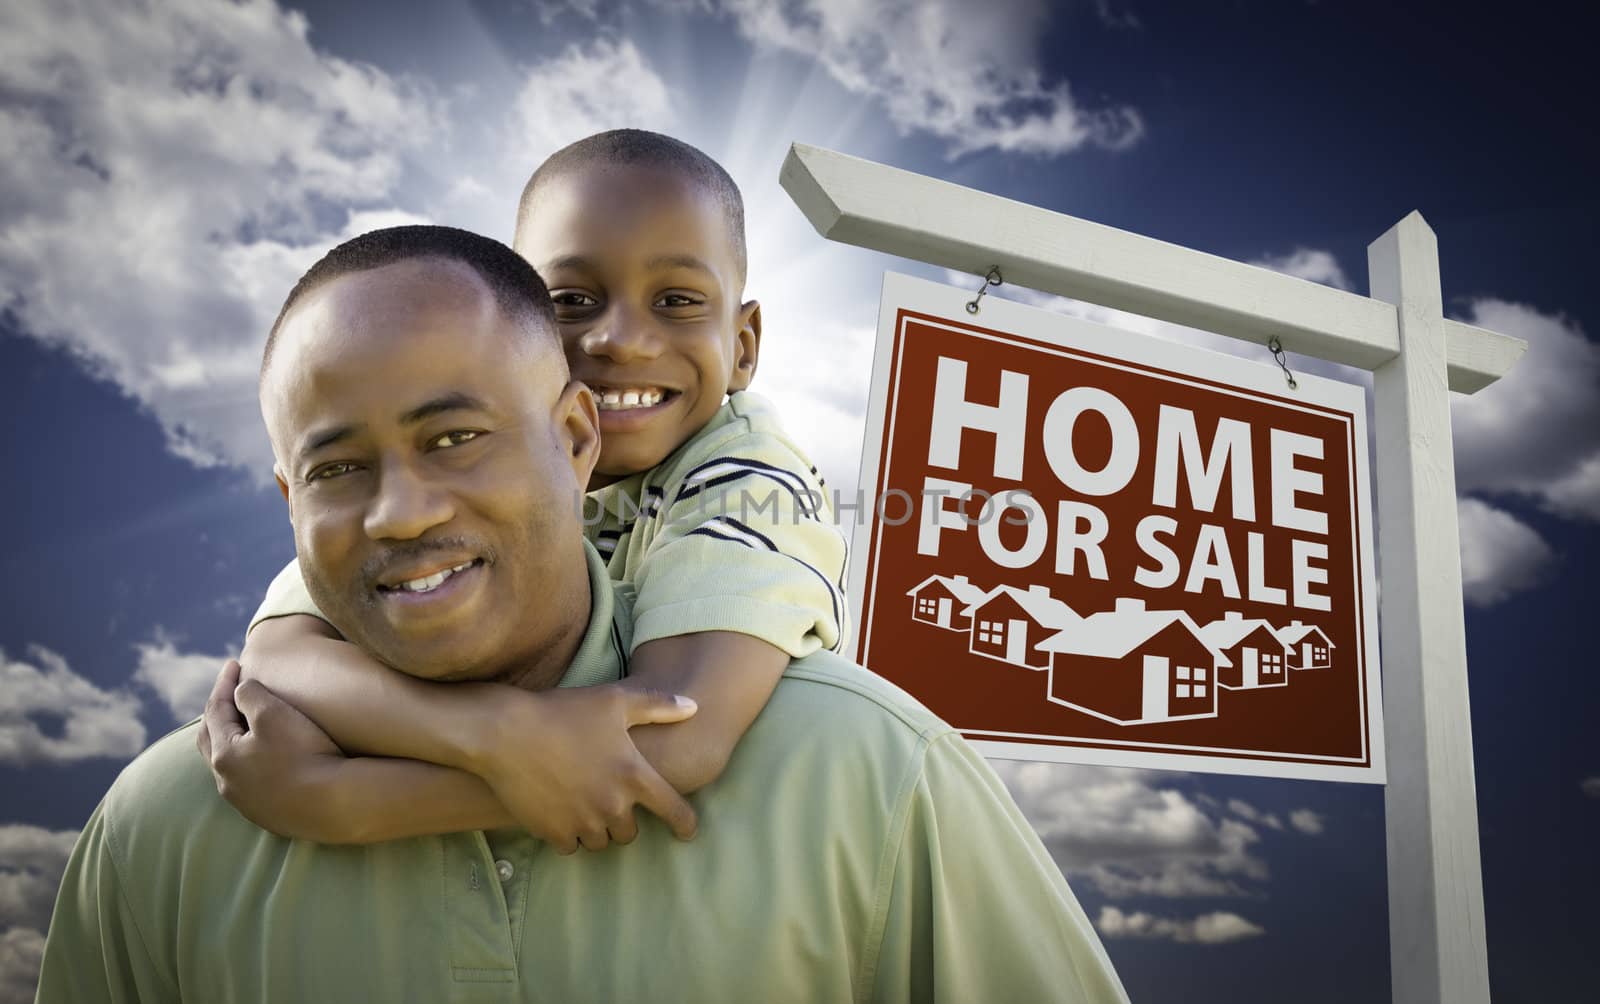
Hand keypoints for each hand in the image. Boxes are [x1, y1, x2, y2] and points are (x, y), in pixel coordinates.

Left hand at [197, 659, 349, 841]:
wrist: (335, 804)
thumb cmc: (303, 754)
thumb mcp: (273, 713)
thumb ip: (249, 694)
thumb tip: (240, 691)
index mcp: (224, 755)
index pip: (214, 710)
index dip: (223, 683)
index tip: (234, 663)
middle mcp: (227, 782)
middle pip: (213, 740)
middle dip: (219, 713)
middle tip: (229, 693)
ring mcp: (247, 802)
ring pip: (230, 765)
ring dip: (233, 740)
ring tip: (245, 724)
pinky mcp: (268, 815)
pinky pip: (250, 782)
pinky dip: (251, 762)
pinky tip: (266, 758)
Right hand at [476, 682, 699, 853]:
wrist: (505, 732)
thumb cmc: (562, 711)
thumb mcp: (614, 700)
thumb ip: (657, 705)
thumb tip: (693, 707)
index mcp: (634, 775)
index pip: (673, 810)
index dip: (685, 823)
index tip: (687, 832)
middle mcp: (612, 805)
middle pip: (631, 832)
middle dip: (624, 820)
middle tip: (609, 800)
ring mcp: (582, 822)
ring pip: (600, 842)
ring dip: (597, 829)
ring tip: (583, 804)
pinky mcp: (553, 833)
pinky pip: (571, 846)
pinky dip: (569, 835)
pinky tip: (561, 812)